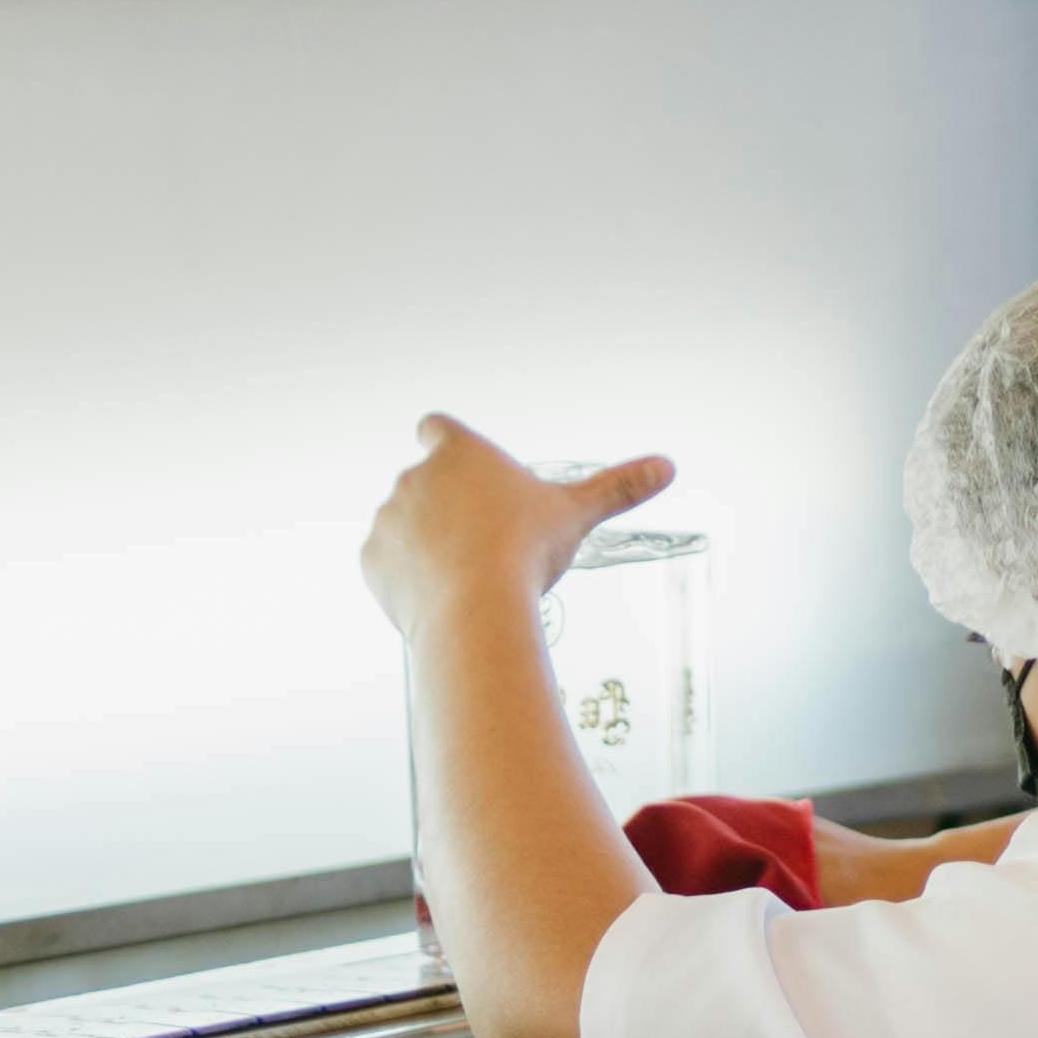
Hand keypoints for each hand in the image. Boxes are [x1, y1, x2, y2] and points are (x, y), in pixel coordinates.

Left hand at [358, 417, 669, 641]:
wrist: (477, 609)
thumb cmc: (523, 552)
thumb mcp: (575, 514)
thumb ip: (617, 487)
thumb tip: (666, 466)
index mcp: (458, 453)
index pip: (437, 428)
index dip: (446, 444)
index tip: (460, 467)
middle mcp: (414, 478)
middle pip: (424, 484)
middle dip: (446, 510)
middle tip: (483, 544)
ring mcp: (388, 518)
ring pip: (404, 526)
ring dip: (424, 545)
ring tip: (465, 577)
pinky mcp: (371, 560)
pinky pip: (387, 566)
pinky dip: (407, 579)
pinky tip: (441, 597)